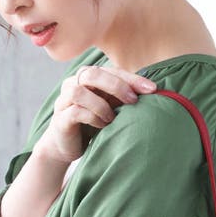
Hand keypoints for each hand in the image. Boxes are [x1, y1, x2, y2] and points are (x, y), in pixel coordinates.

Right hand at [33, 64, 157, 164]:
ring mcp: (65, 101)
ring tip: (113, 119)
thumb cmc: (92, 124)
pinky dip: (92, 117)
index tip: (152, 89)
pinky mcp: (60, 119)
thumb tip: (155, 93)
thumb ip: (123, 98)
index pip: (112, 71)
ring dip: (101, 104)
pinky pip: (75, 111)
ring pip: (79, 91)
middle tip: (133, 101)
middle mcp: (74, 83)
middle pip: (93, 73)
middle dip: (116, 85)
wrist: (66, 146)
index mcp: (89, 77)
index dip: (132, 78)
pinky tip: (102, 126)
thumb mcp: (110, 108)